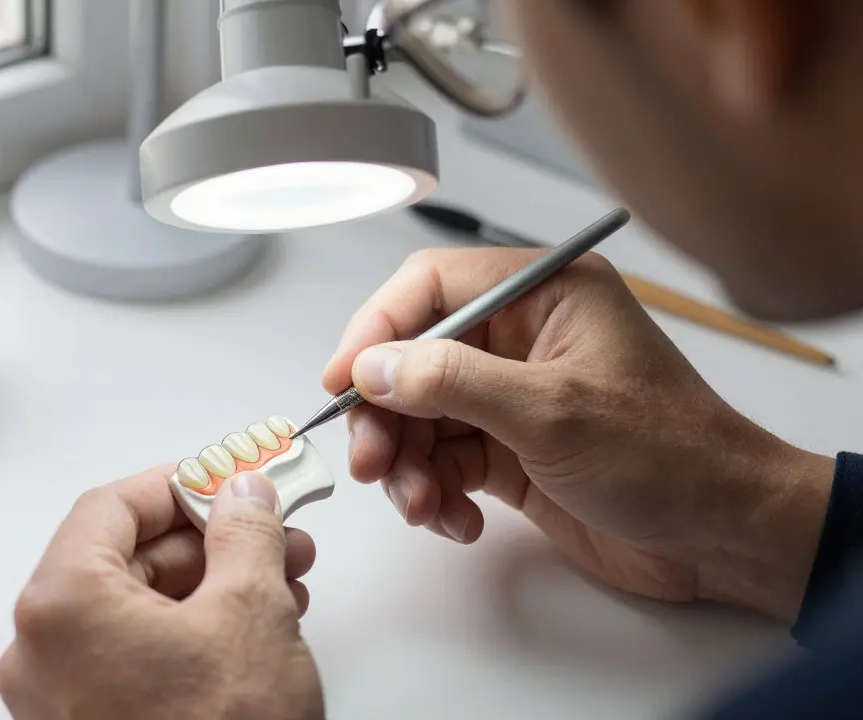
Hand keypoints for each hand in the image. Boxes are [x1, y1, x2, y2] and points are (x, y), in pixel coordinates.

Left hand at [0, 466, 323, 719]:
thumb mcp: (250, 613)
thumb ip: (245, 532)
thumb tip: (243, 493)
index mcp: (62, 605)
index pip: (112, 507)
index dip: (179, 483)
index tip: (226, 476)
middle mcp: (42, 651)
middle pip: (126, 559)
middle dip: (212, 539)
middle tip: (272, 527)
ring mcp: (60, 699)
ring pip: (137, 609)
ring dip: (211, 584)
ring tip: (283, 579)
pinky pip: (134, 656)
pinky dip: (191, 631)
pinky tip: (253, 627)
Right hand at [323, 248, 833, 621]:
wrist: (724, 535)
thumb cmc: (669, 456)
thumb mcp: (552, 411)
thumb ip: (453, 382)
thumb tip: (372, 367)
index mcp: (543, 294)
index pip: (431, 287)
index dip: (376, 328)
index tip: (342, 380)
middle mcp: (522, 337)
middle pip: (413, 358)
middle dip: (386, 414)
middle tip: (372, 462)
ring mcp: (513, 396)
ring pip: (420, 416)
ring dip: (407, 464)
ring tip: (422, 505)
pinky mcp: (510, 450)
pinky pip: (443, 461)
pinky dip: (436, 493)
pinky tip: (458, 520)